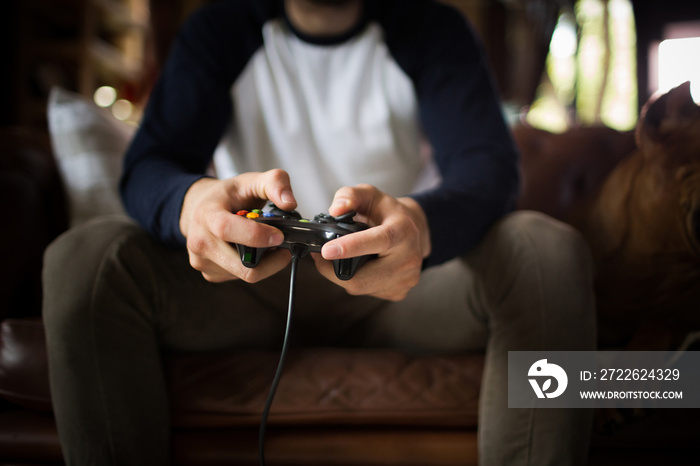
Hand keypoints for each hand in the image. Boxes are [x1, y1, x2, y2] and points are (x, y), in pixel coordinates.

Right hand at [179, 169, 296, 282]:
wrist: (198, 209)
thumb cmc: (225, 196)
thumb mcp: (250, 180)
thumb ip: (275, 183)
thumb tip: (289, 203)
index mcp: (206, 215)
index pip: (227, 229)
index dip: (256, 236)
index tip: (280, 236)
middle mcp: (200, 242)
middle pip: (242, 265)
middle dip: (271, 258)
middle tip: (283, 244)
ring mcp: (203, 261)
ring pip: (245, 274)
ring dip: (264, 263)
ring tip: (267, 244)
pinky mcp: (210, 274)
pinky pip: (241, 277)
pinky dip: (254, 267)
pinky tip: (253, 251)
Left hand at [312, 184, 430, 300]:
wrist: (413, 231)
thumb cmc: (388, 213)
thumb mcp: (370, 195)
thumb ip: (350, 196)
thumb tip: (335, 210)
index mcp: (403, 230)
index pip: (379, 240)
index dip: (351, 247)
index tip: (327, 250)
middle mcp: (409, 258)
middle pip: (363, 277)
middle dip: (333, 270)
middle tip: (319, 257)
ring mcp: (406, 279)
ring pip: (361, 287)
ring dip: (343, 276)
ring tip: (341, 259)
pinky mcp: (399, 292)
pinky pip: (367, 292)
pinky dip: (356, 281)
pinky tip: (359, 267)